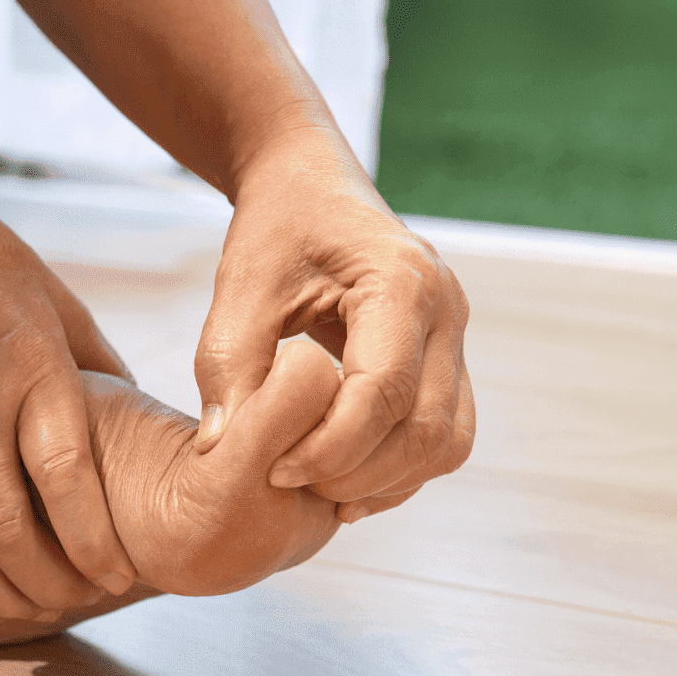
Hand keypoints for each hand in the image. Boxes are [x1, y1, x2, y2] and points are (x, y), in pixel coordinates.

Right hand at [0, 173, 136, 635]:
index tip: (118, 578)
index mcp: (33, 372)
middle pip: (7, 524)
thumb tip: (141, 418)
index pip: (66, 476)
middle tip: (77, 607)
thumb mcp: (57, 302)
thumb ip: (96, 368)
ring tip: (26, 615)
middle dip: (47, 581)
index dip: (92, 538)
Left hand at [194, 129, 475, 521]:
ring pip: (447, 443)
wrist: (312, 187)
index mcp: (402, 282)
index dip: (331, 447)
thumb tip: (220, 446)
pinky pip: (442, 436)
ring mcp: (456, 338)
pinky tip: (342, 478)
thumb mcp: (241, 285)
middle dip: (359, 474)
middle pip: (427, 430)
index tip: (274, 469)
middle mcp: (447, 311)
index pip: (383, 392)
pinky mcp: (448, 361)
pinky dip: (399, 470)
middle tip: (290, 483)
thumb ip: (227, 364)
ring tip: (316, 488)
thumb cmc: (277, 228)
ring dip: (386, 482)